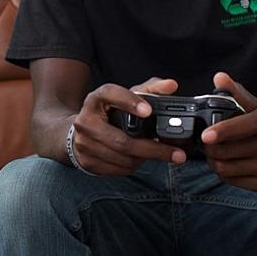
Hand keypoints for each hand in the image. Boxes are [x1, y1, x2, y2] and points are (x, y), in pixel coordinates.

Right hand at [70, 77, 188, 175]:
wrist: (80, 132)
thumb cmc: (108, 112)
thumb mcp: (126, 98)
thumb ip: (151, 89)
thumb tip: (171, 85)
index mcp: (96, 99)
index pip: (110, 95)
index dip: (129, 102)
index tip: (149, 111)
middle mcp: (85, 121)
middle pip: (122, 140)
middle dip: (153, 149)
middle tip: (176, 153)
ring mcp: (83, 143)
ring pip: (123, 158)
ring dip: (144, 158)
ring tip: (156, 153)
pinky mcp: (86, 162)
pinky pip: (118, 170)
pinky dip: (133, 166)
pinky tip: (138, 159)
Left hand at [200, 71, 256, 191]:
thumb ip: (237, 93)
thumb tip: (219, 77)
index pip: (247, 126)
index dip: (225, 130)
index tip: (205, 135)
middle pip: (232, 151)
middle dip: (210, 149)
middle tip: (204, 144)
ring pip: (230, 168)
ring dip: (214, 162)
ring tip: (211, 155)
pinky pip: (235, 181)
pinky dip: (224, 174)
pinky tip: (224, 165)